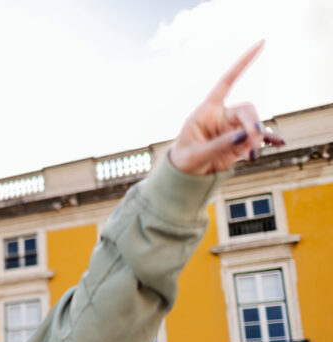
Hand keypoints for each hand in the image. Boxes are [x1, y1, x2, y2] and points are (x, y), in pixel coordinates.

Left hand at [168, 41, 284, 175]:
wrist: (187, 175)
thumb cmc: (185, 160)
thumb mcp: (196, 154)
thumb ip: (219, 145)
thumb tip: (244, 136)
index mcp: (208, 110)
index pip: (227, 81)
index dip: (243, 63)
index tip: (261, 44)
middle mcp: (223, 116)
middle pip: (246, 109)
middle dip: (252, 123)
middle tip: (252, 140)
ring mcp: (234, 128)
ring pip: (254, 125)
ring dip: (256, 139)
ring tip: (251, 156)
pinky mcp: (241, 141)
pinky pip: (259, 138)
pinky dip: (269, 140)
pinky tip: (279, 143)